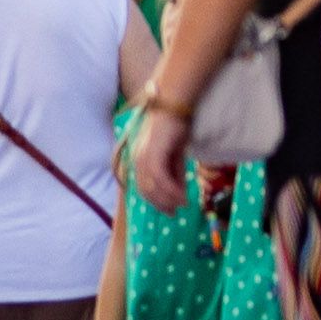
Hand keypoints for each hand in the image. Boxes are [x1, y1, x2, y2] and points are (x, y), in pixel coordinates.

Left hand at [133, 101, 192, 215]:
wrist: (175, 106)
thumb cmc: (175, 127)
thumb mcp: (175, 156)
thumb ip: (175, 174)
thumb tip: (179, 194)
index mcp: (139, 160)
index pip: (143, 188)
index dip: (156, 202)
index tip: (169, 212)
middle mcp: (137, 160)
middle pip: (146, 191)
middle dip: (161, 204)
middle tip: (175, 213)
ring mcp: (143, 157)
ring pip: (153, 187)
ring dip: (168, 199)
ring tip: (182, 205)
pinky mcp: (152, 154)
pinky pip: (160, 179)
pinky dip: (171, 190)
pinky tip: (183, 196)